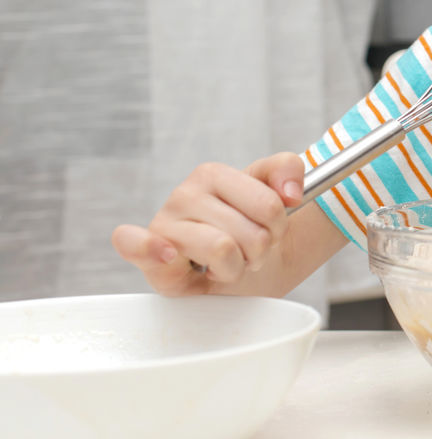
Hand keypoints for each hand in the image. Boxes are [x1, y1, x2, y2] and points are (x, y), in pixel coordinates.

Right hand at [111, 152, 304, 295]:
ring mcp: (163, 226)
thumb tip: (289, 191)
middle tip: (247, 252)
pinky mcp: (149, 260)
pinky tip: (166, 252)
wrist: (241, 268)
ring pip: (223, 249)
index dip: (279, 225)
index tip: (272, 228)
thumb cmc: (253, 230)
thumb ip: (287, 169)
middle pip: (252, 233)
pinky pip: (136, 245)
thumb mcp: (278, 194)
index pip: (269, 205)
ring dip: (236, 268)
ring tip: (228, 265)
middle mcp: (183, 196)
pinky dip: (150, 249)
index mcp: (211, 175)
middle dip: (259, 251)